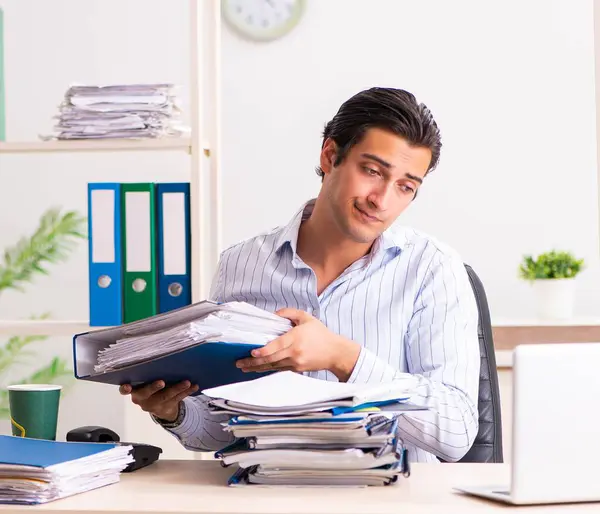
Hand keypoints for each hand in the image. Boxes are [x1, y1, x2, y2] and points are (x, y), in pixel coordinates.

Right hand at [119, 380, 198, 421]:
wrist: (161, 407)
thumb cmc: (151, 387)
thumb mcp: (145, 382)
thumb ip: (146, 373)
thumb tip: (157, 352)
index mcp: (135, 391)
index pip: (126, 391)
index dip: (125, 389)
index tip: (127, 386)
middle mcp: (143, 399)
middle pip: (147, 393)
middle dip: (154, 387)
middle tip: (161, 382)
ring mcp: (155, 405)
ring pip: (166, 396)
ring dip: (177, 388)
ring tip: (187, 382)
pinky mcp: (168, 407)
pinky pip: (179, 399)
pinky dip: (187, 391)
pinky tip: (195, 386)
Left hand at [235, 308, 360, 380]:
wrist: (336, 353)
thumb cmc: (321, 334)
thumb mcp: (307, 318)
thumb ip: (290, 313)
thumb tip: (275, 314)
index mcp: (295, 338)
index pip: (276, 346)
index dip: (262, 351)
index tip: (251, 353)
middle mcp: (294, 352)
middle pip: (270, 359)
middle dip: (253, 362)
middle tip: (239, 363)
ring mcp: (295, 363)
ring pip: (272, 366)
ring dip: (257, 368)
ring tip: (243, 368)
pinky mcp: (297, 369)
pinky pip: (279, 369)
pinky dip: (267, 369)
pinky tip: (258, 369)